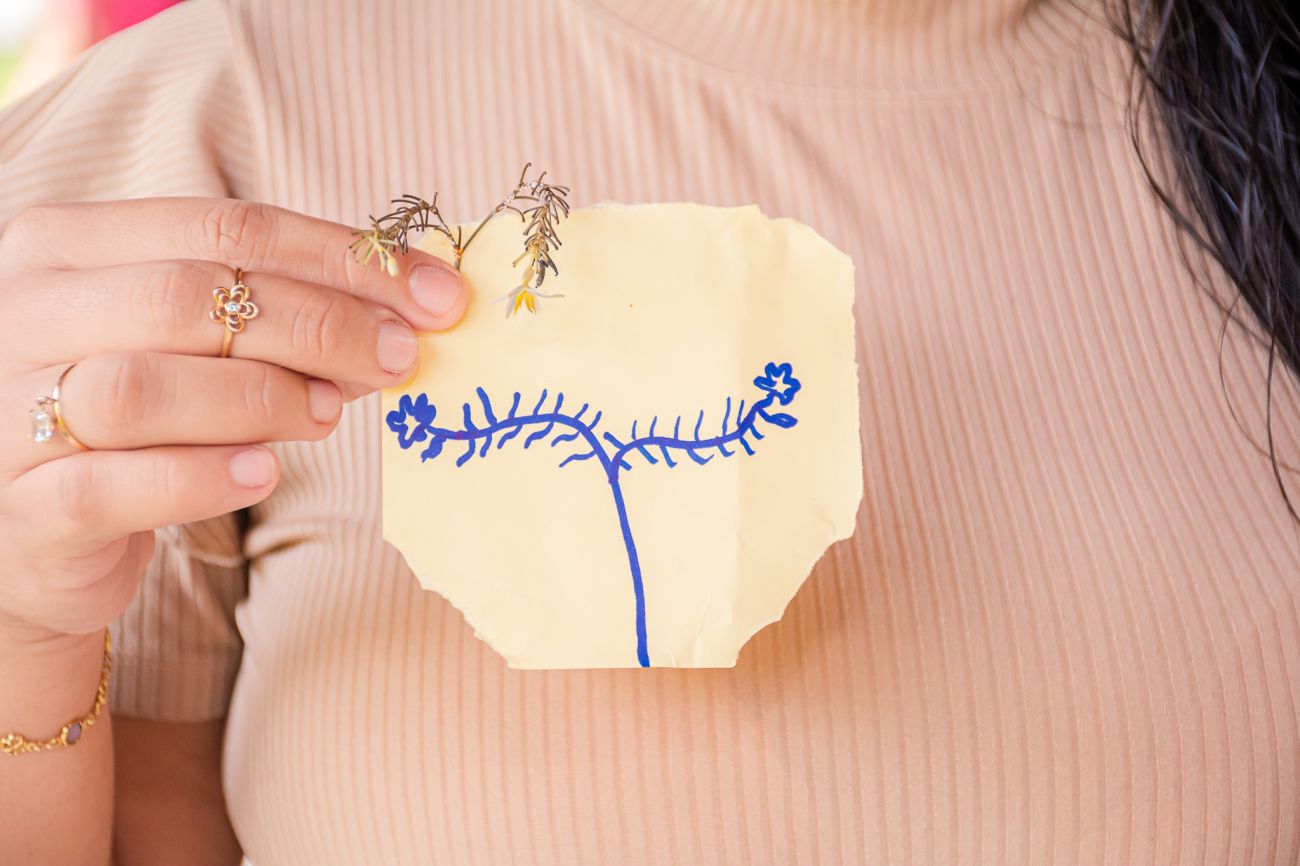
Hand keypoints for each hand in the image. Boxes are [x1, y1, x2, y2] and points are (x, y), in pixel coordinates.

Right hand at [0, 197, 467, 643]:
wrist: (32, 532)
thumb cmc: (132, 420)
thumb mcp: (187, 344)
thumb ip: (271, 313)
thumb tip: (404, 311)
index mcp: (65, 246)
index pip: (222, 229)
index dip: (342, 259)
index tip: (436, 296)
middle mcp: (23, 313)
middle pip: (187, 297)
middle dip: (318, 323)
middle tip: (398, 356)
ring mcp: (6, 411)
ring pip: (143, 388)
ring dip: (260, 397)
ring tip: (330, 413)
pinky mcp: (22, 509)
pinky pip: (111, 487)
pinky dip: (200, 478)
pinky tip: (265, 472)